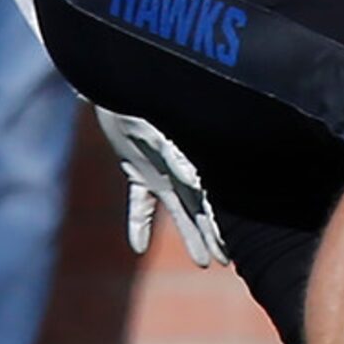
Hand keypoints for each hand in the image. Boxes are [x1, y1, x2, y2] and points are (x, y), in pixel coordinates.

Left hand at [93, 106, 226, 265]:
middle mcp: (175, 165)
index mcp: (182, 155)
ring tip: (203, 262)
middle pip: (197, 205)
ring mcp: (158, 169)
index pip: (204, 193)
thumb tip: (189, 177)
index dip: (215, 219)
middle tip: (226, 259)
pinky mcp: (137, 169)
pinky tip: (138, 247)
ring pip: (177, 208)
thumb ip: (169, 150)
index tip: (227, 243)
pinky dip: (139, 222)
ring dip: (188, 233)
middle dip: (211, 232)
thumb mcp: (149, 125)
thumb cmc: (135, 96)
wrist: (115, 81)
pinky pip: (140, 202)